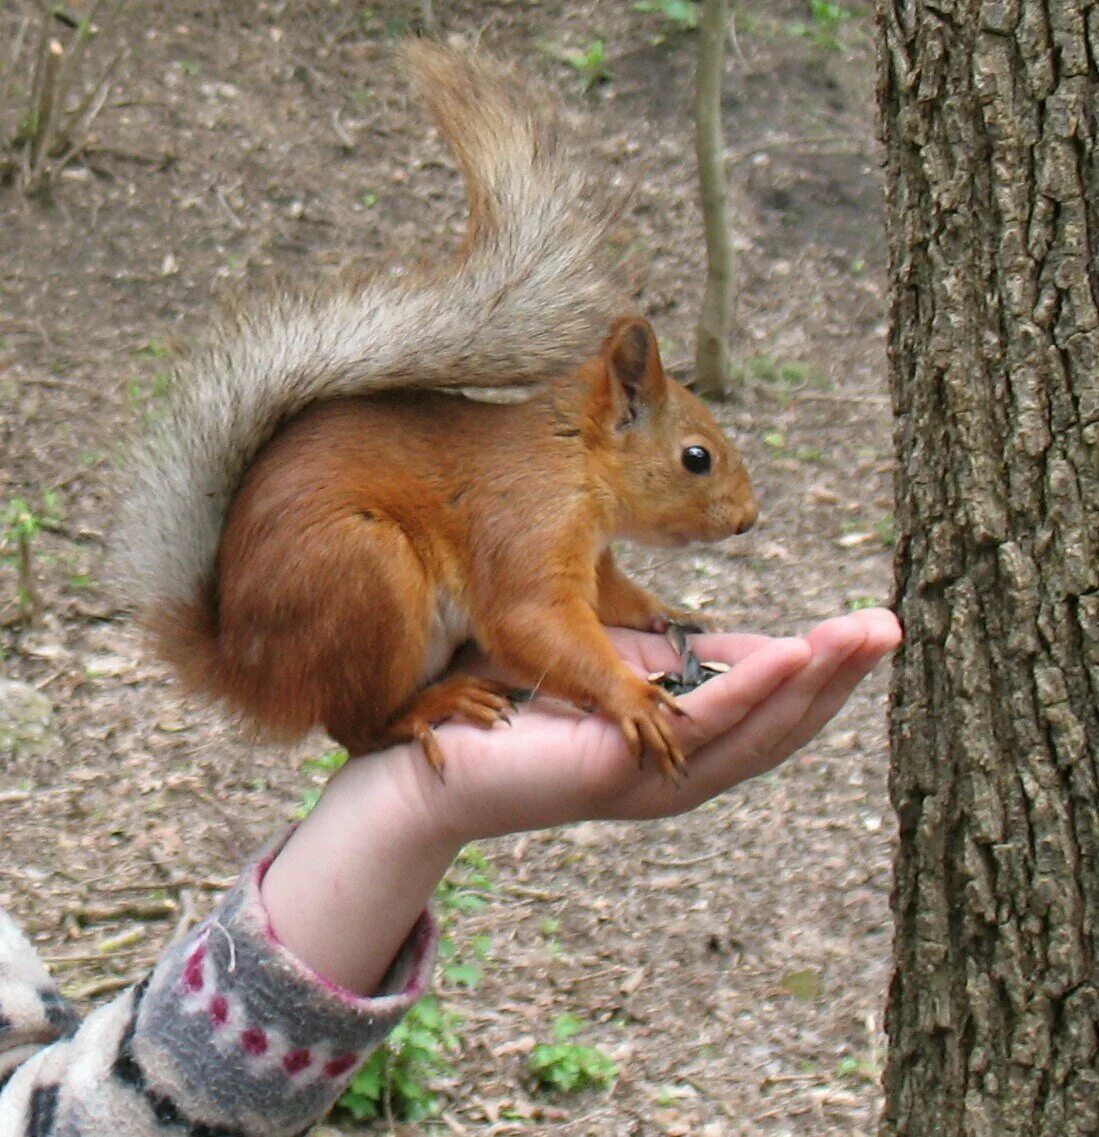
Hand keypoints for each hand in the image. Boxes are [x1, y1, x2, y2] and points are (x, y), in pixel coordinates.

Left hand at [378, 607, 900, 843]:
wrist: (424, 765)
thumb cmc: (507, 706)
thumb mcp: (599, 659)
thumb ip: (651, 647)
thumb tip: (698, 626)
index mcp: (674, 733)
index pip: (761, 698)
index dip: (815, 666)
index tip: (865, 629)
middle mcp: (675, 764)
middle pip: (776, 720)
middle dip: (837, 674)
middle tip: (891, 628)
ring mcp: (653, 775)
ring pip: (753, 728)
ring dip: (814, 683)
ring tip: (865, 639)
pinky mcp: (619, 770)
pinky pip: (696, 725)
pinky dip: (750, 692)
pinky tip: (792, 656)